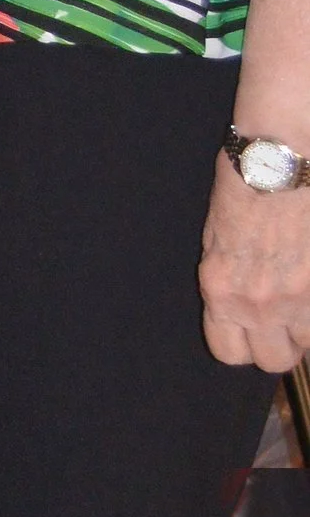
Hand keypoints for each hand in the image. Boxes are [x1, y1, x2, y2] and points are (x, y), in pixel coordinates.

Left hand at [201, 166, 309, 370]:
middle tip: (289, 317)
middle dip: (283, 342)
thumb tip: (238, 298)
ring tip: (305, 291)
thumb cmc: (244, 181)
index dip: (245, 344)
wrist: (282, 157)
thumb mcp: (216, 234)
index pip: (229, 352)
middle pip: (275, 359)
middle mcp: (259, 303)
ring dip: (308, 323)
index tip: (256, 330)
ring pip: (309, 343)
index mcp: (221, 290)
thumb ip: (228, 275)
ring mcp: (300, 297)